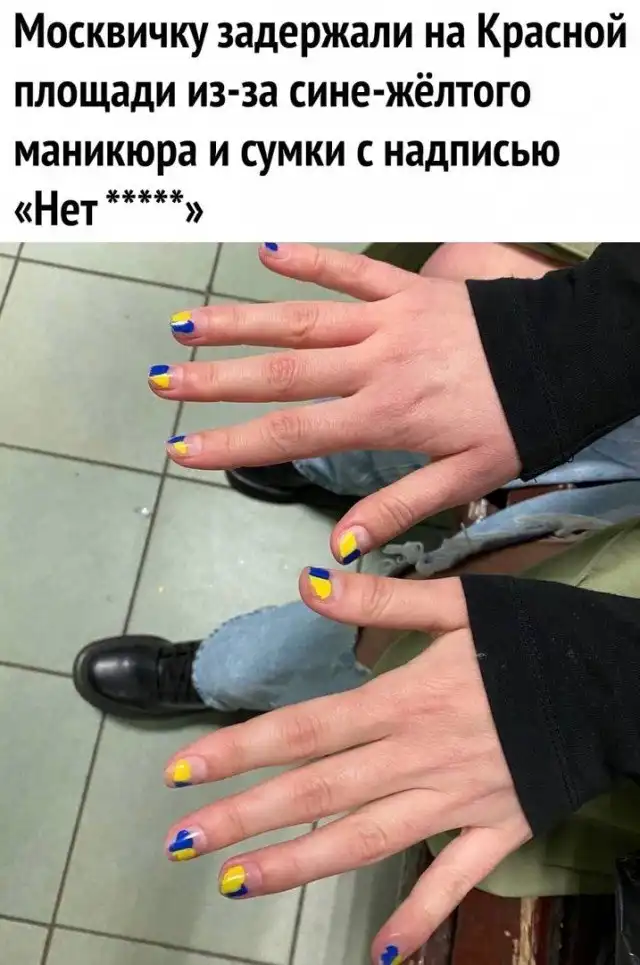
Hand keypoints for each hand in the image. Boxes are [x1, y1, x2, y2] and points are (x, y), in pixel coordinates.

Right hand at [151, 243, 520, 556]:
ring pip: (302, 320)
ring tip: (187, 324)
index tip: (185, 449)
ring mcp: (389, 320)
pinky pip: (353, 269)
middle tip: (163, 383)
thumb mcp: (466, 480)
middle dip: (216, 380)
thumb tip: (338, 548)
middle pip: (282, 373)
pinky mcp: (408, 289)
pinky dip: (310, 256)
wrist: (570, 359)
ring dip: (241, 322)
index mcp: (387, 415)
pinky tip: (267, 248)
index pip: (294, 432)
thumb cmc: (520, 422)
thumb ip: (398, 509)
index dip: (233, 443)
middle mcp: (376, 364)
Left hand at [163, 571, 529, 963]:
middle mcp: (420, 757)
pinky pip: (456, 881)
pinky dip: (421, 917)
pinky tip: (383, 957)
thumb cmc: (532, 636)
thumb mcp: (459, 602)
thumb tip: (306, 584)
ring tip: (241, 885)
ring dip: (302, 866)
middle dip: (248, 818)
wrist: (616, 681)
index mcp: (406, 700)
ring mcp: (459, 801)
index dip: (242, 750)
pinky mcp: (500, 830)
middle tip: (185, 843)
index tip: (184, 771)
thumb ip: (380, 601)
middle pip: (321, 792)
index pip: (307, 729)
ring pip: (368, 840)